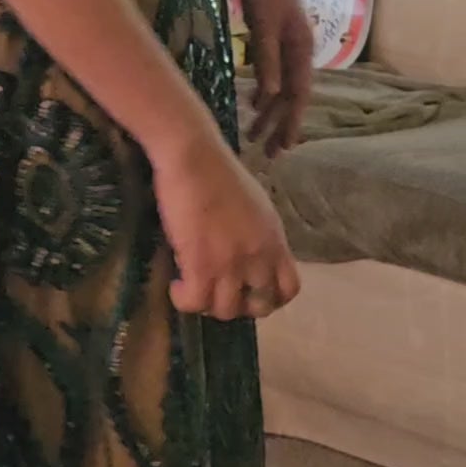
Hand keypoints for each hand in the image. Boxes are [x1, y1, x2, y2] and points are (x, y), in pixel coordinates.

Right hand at [152, 126, 300, 321]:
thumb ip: (257, 234)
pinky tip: (176, 285)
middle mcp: (259, 257)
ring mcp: (231, 264)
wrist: (193, 156)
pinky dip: (184, 299)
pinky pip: (195, 301)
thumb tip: (246, 253)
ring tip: (191, 287)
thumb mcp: (255, 205)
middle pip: (259, 306)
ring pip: (225, 310)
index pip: (289, 288)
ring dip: (207, 303)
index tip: (249, 293)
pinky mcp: (201, 265)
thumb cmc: (217, 170)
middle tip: (217, 292)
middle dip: (238, 305)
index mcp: (274, 240)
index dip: (271, 298)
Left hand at [232, 0, 312, 159]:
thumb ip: (266, 57)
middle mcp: (298, 46)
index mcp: (301, 45)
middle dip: (281, 124)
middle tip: (268, 153)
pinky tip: (254, 102)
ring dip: (270, 110)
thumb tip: (269, 97)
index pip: (299, 93)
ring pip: (282, 85)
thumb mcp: (263, 20)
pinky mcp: (273, 34)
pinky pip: (273, 72)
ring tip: (256, 135)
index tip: (283, 148)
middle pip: (292, 94)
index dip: (291, 122)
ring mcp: (286, 40)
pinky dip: (265, 90)